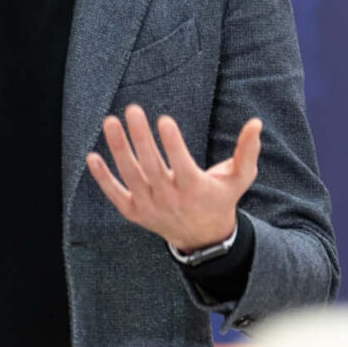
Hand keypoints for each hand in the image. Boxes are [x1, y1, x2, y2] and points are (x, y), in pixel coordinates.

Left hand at [85, 108, 262, 250]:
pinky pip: (115, 194)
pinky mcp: (134, 212)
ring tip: (110, 122)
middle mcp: (170, 200)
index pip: (181, 165)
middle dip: (141, 138)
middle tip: (132, 109)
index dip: (172, 144)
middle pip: (151, 167)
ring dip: (118, 149)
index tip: (164, 120)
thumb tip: (255, 122)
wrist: (202, 237)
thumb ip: (247, 150)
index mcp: (195, 189)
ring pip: (131, 176)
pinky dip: (103, 178)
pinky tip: (92, 156)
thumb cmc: (220, 198)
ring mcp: (150, 207)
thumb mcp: (239, 178)